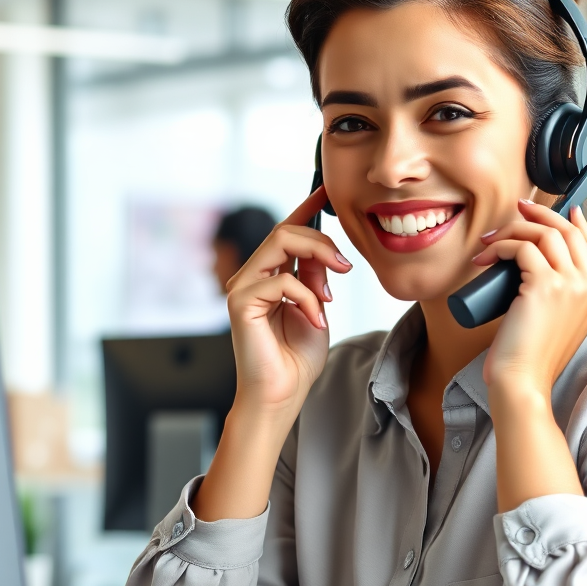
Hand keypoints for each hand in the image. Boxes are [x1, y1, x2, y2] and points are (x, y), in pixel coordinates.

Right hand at [225, 184, 351, 419]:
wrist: (283, 395)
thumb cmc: (297, 359)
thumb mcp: (317, 309)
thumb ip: (317, 279)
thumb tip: (324, 254)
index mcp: (269, 276)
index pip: (285, 232)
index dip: (306, 208)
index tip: (327, 190)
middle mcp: (251, 277)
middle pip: (285, 231)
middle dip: (322, 240)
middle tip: (346, 265)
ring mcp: (242, 288)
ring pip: (279, 243)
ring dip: (316, 260)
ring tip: (332, 292)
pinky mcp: (240, 303)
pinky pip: (282, 281)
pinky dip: (308, 299)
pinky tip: (317, 320)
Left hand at [473, 200, 586, 398]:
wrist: (522, 382)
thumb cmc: (528, 359)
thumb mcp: (552, 324)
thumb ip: (555, 301)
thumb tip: (529, 273)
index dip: (573, 221)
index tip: (555, 207)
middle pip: (569, 232)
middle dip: (541, 214)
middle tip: (518, 209)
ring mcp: (571, 286)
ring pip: (546, 234)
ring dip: (515, 230)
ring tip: (491, 240)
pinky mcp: (546, 286)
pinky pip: (523, 248)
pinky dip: (502, 245)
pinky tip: (486, 255)